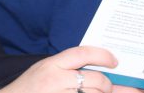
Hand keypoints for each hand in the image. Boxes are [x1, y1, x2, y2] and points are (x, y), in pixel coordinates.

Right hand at [0, 46, 116, 92]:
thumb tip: (97, 70)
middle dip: (108, 85)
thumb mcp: (44, 70)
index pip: (83, 54)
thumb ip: (66, 68)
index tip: (115, 61)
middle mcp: (55, 80)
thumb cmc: (29, 89)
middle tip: (109, 88)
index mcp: (52, 64)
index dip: (103, 55)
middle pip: (95, 79)